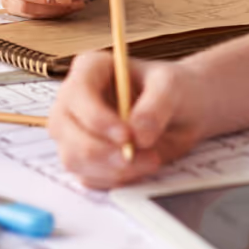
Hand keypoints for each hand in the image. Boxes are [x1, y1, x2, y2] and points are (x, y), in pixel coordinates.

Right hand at [49, 51, 205, 188]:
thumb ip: (156, 105)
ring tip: (150, 160)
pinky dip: (114, 179)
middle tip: (142, 156)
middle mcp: (74, 99)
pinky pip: (87, 177)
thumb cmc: (173, 88)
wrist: (184, 111)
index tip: (126, 136)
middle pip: (65, 129)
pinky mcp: (84, 158)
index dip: (96, 118)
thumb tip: (138, 134)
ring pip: (73, 157)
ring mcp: (75, 130)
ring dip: (112, 168)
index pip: (77, 93)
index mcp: (90, 69)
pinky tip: (140, 167)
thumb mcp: (171, 86)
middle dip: (102, 150)